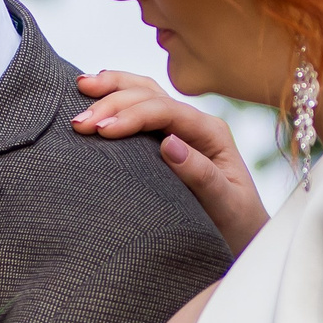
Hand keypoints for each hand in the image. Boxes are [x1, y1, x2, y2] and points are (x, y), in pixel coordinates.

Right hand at [73, 71, 266, 253]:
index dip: (131, 115)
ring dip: (112, 89)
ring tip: (79, 86)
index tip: (100, 131)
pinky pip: (140, 108)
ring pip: (143, 92)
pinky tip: (94, 96)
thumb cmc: (236, 224)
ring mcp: (181, 128)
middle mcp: (195, 124)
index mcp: (211, 133)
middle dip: (112, 101)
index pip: (165, 111)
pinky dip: (116, 97)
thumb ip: (202, 175)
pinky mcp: (168, 137)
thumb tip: (169, 143)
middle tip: (79, 123)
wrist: (244, 235)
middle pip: (150, 95)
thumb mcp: (225, 204)